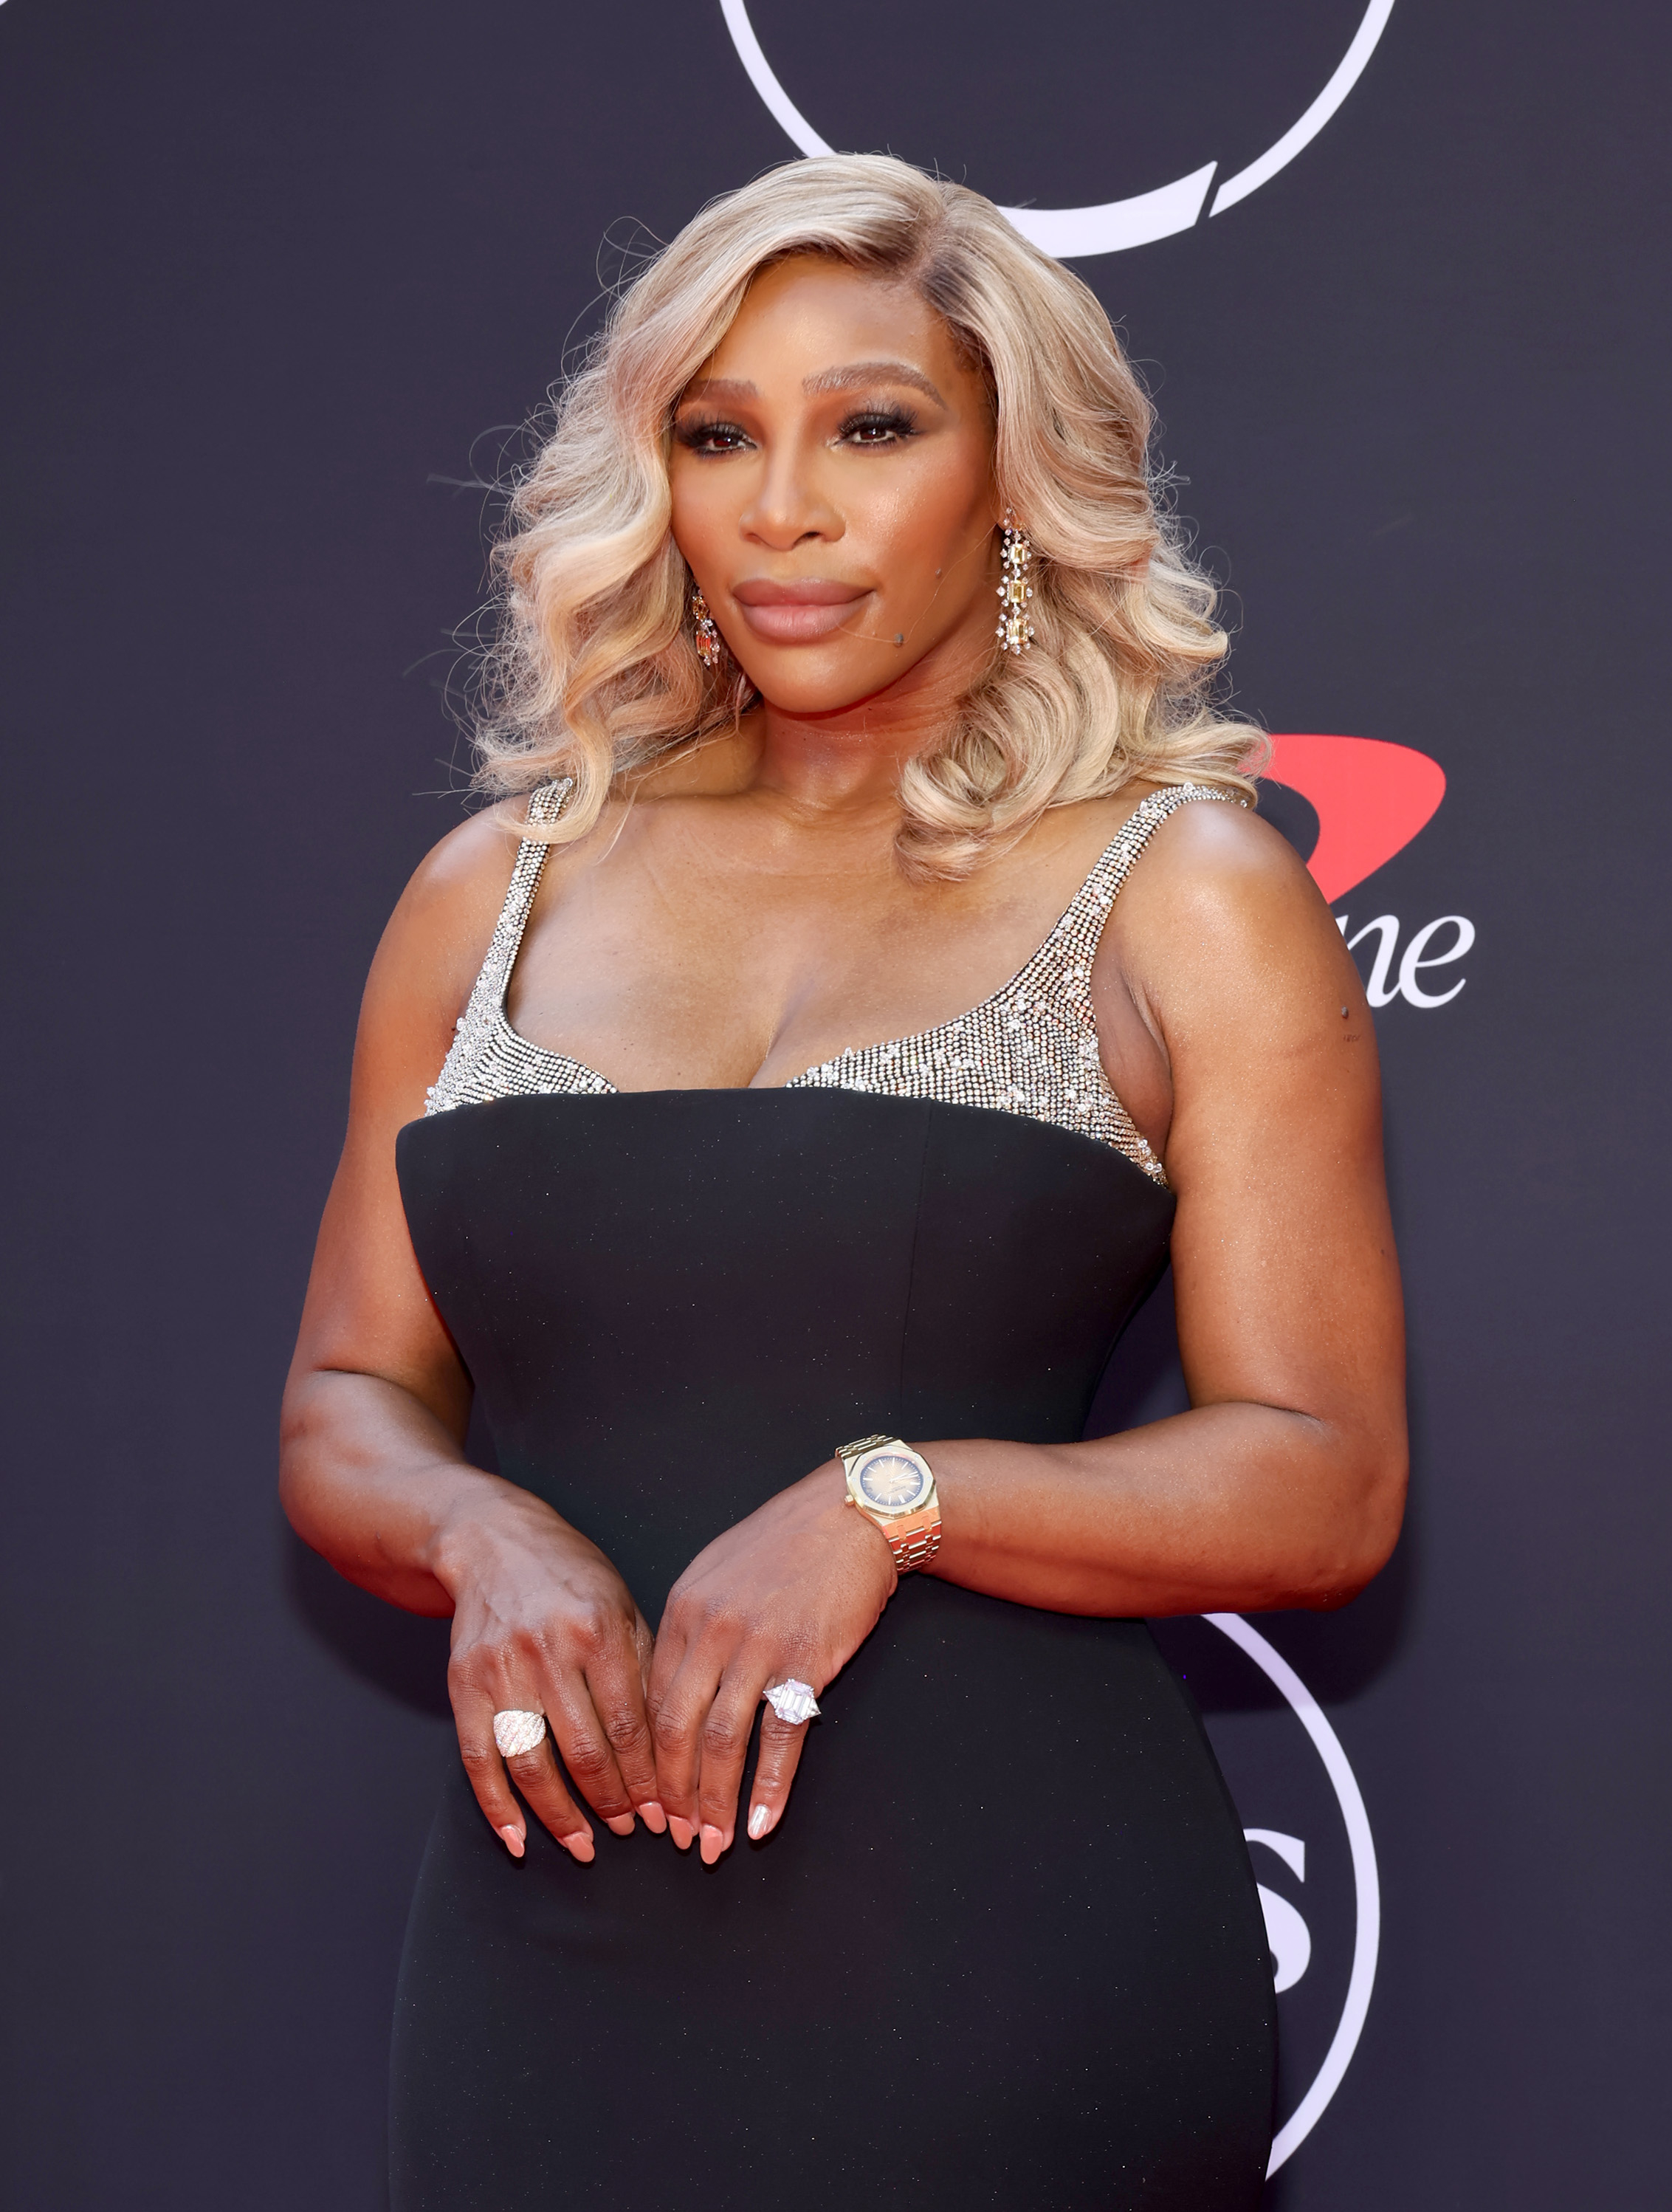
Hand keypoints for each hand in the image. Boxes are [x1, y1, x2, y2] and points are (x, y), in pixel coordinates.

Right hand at [437, 1486, 664, 1859]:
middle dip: (613, 1803)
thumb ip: (643, 1671)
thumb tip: (669, 1750)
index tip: (664, 1811)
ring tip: (583, 1844)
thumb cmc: (571, 1576)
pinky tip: (517, 1838)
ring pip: (532, 1764)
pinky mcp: (462, 1683)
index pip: (631, 1726)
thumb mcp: (622, 1605)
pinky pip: (479, 1759)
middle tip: (631, 1831)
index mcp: (600, 1630)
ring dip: (561, 1816)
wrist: (492, 1541)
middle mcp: (550, 1650)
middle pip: (585, 1752)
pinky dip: (496, 1807)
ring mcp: (501, 1668)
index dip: (649, 1779)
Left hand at [647, 1459, 897, 1861]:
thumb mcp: (716, 1571)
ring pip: (721, 1742)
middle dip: (670, 1795)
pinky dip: (769, 1788)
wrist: (849, 1513)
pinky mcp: (805, 1660)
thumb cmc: (783, 1543)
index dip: (643, 1761)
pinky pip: (780, 1737)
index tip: (644, 1801)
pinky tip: (762, 1824)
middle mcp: (712, 1630)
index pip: (648, 1701)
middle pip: (675, 1730)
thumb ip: (689, 1628)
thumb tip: (668, 1688)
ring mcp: (759, 1647)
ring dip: (714, 1804)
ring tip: (712, 1844)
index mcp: (682, 1610)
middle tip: (673, 1838)